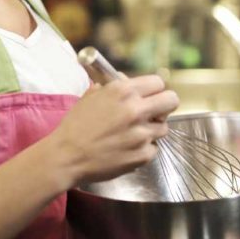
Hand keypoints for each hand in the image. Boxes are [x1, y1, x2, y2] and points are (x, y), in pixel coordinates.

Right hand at [51, 74, 178, 185]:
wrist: (68, 155)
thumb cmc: (75, 124)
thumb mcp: (91, 96)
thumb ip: (113, 87)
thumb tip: (127, 82)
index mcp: (123, 91)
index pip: (158, 82)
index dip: (154, 89)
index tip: (150, 96)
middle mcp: (136, 110)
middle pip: (172, 100)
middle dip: (164, 105)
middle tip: (153, 112)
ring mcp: (142, 134)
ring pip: (164, 127)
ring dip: (152, 129)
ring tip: (134, 133)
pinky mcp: (143, 155)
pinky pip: (153, 148)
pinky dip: (144, 148)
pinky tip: (128, 148)